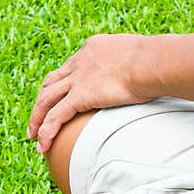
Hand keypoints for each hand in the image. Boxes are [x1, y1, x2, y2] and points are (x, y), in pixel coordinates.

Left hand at [27, 33, 155, 152]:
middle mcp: (80, 61)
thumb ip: (140, 68)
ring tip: (32, 135)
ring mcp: (78, 78)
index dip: (62, 81)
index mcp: (94, 48)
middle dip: (42, 99)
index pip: (71, 65)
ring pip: (47, 100)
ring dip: (37, 118)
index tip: (59, 93)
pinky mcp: (80, 95)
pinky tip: (41, 146)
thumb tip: (156, 78)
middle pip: (52, 82)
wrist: (154, 61)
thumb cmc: (161, 60)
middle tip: (37, 116)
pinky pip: (56, 116)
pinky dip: (46, 131)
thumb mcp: (145, 59)